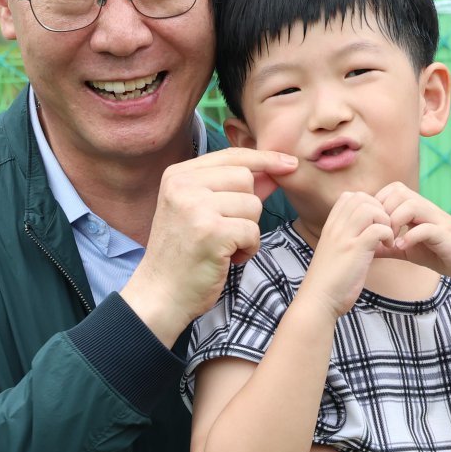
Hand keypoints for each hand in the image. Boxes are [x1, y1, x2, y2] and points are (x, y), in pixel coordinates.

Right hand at [122, 147, 297, 341]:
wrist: (160, 295)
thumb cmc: (184, 255)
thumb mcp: (201, 213)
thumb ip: (234, 189)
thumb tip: (273, 170)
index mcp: (178, 175)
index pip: (231, 156)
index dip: (264, 159)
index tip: (289, 162)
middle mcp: (183, 185)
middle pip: (246, 178)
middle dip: (248, 207)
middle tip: (226, 231)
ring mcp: (196, 207)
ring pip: (253, 205)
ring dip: (248, 231)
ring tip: (224, 246)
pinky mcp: (211, 232)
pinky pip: (253, 231)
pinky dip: (248, 249)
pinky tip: (228, 259)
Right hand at [298, 192, 394, 316]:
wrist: (318, 301)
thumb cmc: (329, 281)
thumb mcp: (335, 252)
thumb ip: (347, 238)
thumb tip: (365, 232)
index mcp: (330, 226)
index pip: (349, 197)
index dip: (368, 204)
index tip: (374, 223)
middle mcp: (335, 227)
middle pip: (361, 198)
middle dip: (379, 210)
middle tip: (385, 230)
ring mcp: (344, 237)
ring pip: (370, 208)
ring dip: (385, 221)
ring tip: (387, 238)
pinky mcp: (355, 250)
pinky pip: (378, 228)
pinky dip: (388, 235)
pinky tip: (387, 247)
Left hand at [374, 182, 450, 285]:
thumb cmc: (437, 253)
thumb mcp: (406, 249)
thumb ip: (386, 246)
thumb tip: (362, 246)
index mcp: (415, 208)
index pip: (391, 190)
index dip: (377, 205)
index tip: (372, 226)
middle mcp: (426, 209)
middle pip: (398, 192)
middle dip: (384, 212)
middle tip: (379, 233)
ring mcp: (436, 220)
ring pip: (411, 204)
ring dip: (395, 221)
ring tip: (390, 240)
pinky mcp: (445, 235)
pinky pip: (426, 228)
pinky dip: (411, 236)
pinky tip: (402, 247)